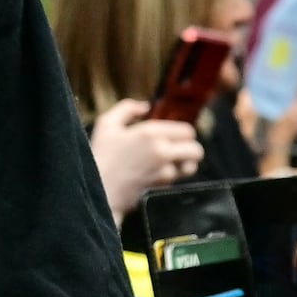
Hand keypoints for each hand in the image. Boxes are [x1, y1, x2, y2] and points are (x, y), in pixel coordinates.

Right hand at [87, 96, 200, 220]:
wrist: (99, 190)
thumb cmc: (100, 155)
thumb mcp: (106, 124)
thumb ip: (127, 108)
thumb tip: (145, 106)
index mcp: (150, 132)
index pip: (187, 131)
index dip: (183, 133)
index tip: (175, 136)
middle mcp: (162, 151)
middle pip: (196, 150)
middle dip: (190, 150)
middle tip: (179, 150)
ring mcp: (164, 171)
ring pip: (190, 167)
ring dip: (185, 165)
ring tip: (172, 163)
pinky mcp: (163, 188)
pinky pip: (177, 180)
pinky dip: (172, 177)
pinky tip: (157, 174)